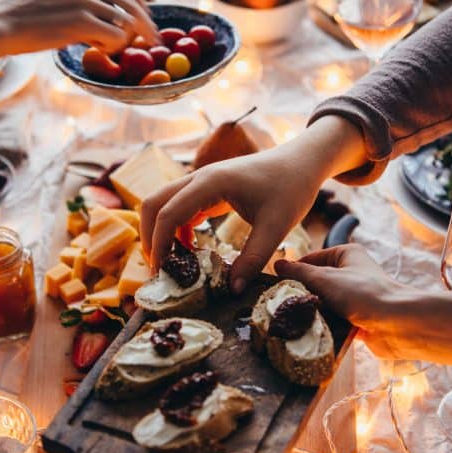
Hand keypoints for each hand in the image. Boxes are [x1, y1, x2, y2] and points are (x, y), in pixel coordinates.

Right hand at [0, 0, 157, 67]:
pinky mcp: (81, 20)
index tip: (149, 21)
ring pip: (125, 21)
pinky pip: (115, 37)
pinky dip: (115, 48)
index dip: (141, 5)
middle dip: (146, 24)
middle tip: (153, 42)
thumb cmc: (24, 16)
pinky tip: (102, 52)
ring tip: (118, 50)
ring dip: (126, 40)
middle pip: (132, 2)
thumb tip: (108, 17)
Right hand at [141, 116, 367, 293]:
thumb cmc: (291, 187)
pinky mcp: (208, 189)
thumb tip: (233, 290)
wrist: (301, 162)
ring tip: (171, 265)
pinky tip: (190, 250)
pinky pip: (180, 207)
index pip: (168, 213)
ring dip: (160, 232)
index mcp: (211, 183)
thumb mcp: (277, 227)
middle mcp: (199, 178)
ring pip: (163, 204)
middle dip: (149, 237)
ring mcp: (202, 182)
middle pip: (153, 203)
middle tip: (158, 271)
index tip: (160, 273)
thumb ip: (254, 258)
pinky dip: (176, 229)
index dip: (159, 244)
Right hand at [276, 245, 421, 360]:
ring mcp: (355, 297)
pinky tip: (312, 331)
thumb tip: (277, 264)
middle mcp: (352, 273)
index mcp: (346, 254)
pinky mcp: (358, 319)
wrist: (397, 324)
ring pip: (324, 303)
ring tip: (296, 318)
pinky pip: (333, 321)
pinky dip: (325, 325)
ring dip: (314, 312)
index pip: (311, 259)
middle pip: (317, 282)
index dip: (294, 270)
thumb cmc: (364, 293)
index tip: (276, 283)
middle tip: (284, 304)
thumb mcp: (324, 278)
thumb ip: (298, 272)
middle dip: (303, 293)